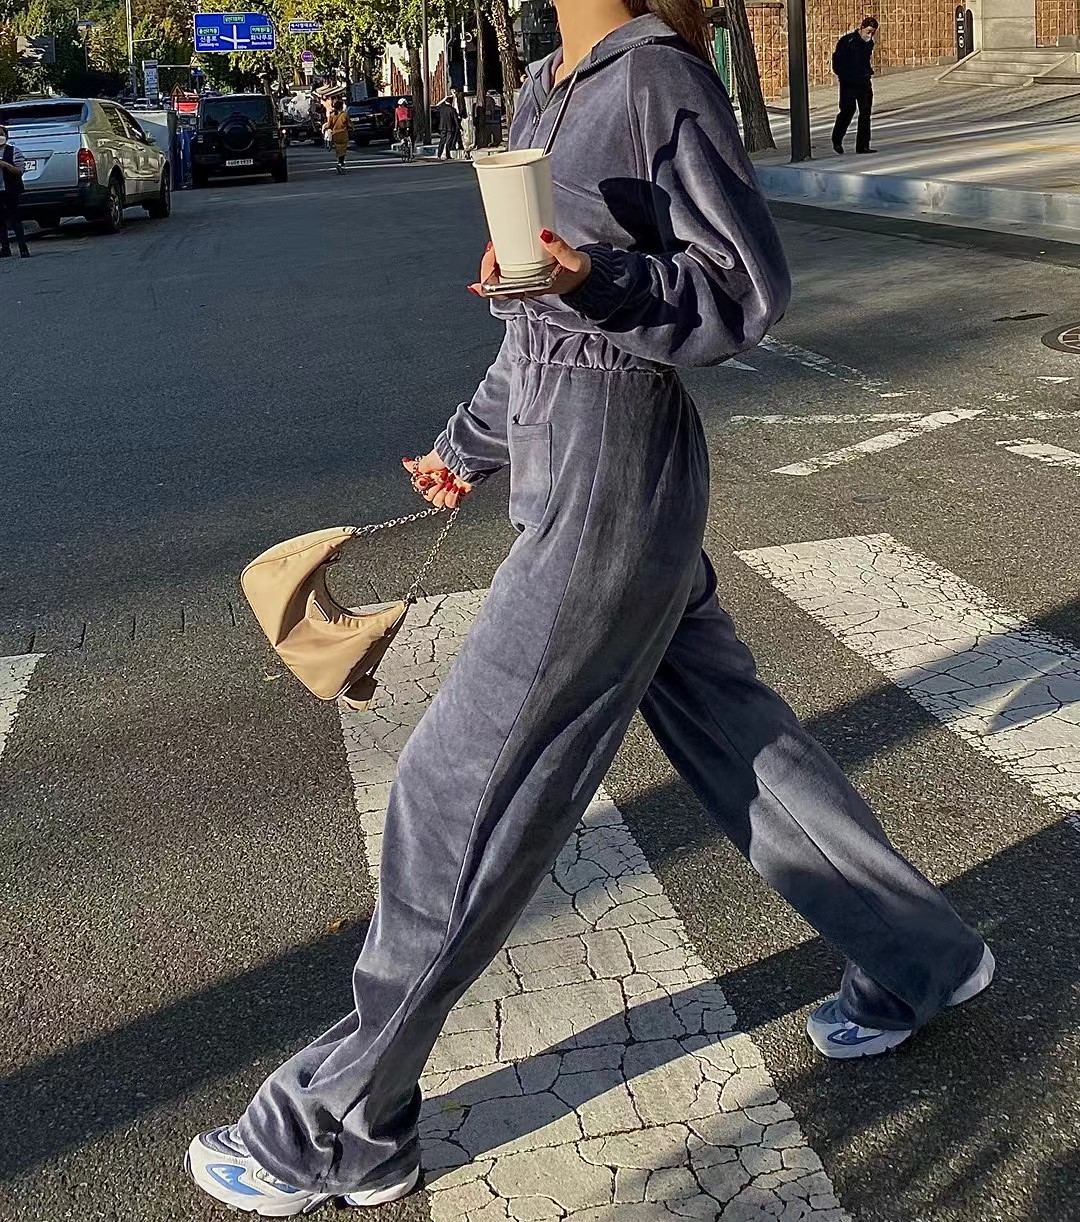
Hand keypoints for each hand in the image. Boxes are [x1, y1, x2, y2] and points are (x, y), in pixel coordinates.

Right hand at [402, 450, 472, 509]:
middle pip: (428, 496)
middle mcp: (441, 482)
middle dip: (433, 488)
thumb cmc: (447, 455)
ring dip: (441, 493)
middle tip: (441, 478)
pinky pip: (450, 504)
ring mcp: (450, 489)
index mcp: (432, 474)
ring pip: (438, 502)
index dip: (421, 484)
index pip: (421, 486)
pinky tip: (455, 488)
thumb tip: (405, 462)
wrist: (462, 459)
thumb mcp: (427, 460)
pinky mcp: (460, 494)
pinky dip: (451, 497)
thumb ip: (416, 466)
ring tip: (448, 484)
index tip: (425, 478)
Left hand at [468, 230, 590, 299]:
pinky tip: (495, 250)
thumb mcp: (572, 261)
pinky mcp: (526, 271)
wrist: (584, 278)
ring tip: (494, 245)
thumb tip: (545, 234)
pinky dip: (498, 259)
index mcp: (531, 287)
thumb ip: (560, 248)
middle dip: (488, 264)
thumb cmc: (577, 273)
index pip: (501, 292)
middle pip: (495, 283)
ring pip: (499, 275)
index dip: (487, 282)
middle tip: (492, 246)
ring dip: (492, 261)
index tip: (483, 272)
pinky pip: (506, 269)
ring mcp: (523, 280)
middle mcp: (524, 286)